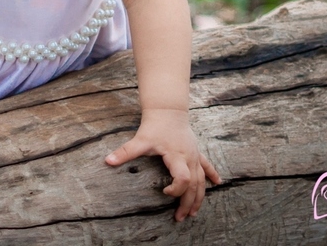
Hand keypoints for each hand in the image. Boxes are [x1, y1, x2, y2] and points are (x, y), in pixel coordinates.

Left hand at [105, 108, 221, 221]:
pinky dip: (212, 174)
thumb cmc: (155, 125)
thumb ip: (125, 152)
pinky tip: (218, 183)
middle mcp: (189, 158)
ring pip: (202, 180)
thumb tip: (107, 161)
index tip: (164, 192)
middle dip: (187, 203)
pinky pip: (206, 165)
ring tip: (193, 212)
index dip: (176, 189)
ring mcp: (194, 155)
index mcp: (177, 157)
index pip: (183, 179)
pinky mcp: (195, 151)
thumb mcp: (140, 139)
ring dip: (199, 197)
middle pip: (194, 186)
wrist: (168, 110)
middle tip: (180, 217)